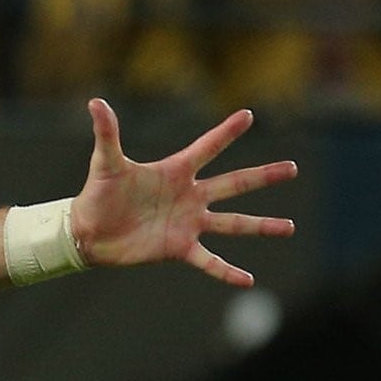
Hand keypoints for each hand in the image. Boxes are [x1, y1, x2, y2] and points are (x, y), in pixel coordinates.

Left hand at [70, 99, 296, 287]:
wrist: (88, 232)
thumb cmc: (98, 194)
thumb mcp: (105, 163)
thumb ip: (107, 133)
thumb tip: (95, 101)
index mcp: (175, 171)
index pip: (207, 148)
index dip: (225, 132)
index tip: (248, 115)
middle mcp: (189, 196)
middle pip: (234, 183)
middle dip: (263, 175)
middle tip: (292, 168)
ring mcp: (188, 223)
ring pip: (233, 223)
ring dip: (261, 225)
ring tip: (290, 227)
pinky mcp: (179, 247)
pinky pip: (209, 260)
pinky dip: (227, 271)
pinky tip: (248, 279)